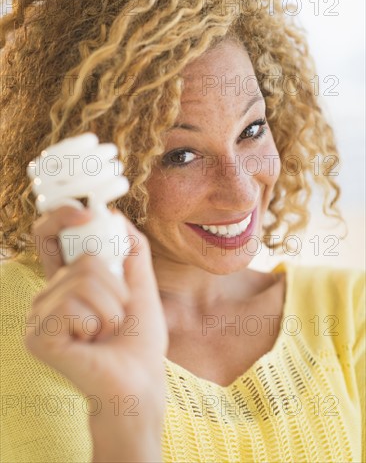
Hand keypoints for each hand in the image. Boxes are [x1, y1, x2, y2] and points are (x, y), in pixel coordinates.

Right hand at [24, 206, 167, 456]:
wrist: (140, 379)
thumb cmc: (140, 337)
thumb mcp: (140, 283)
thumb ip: (130, 249)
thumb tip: (115, 214)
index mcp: (68, 281)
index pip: (49, 236)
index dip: (60, 216)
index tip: (85, 212)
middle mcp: (48, 295)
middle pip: (81, 259)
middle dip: (114, 284)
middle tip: (115, 313)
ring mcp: (39, 316)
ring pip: (81, 279)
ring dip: (110, 307)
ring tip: (106, 330)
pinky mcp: (38, 336)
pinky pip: (73, 305)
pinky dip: (97, 321)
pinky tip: (92, 343)